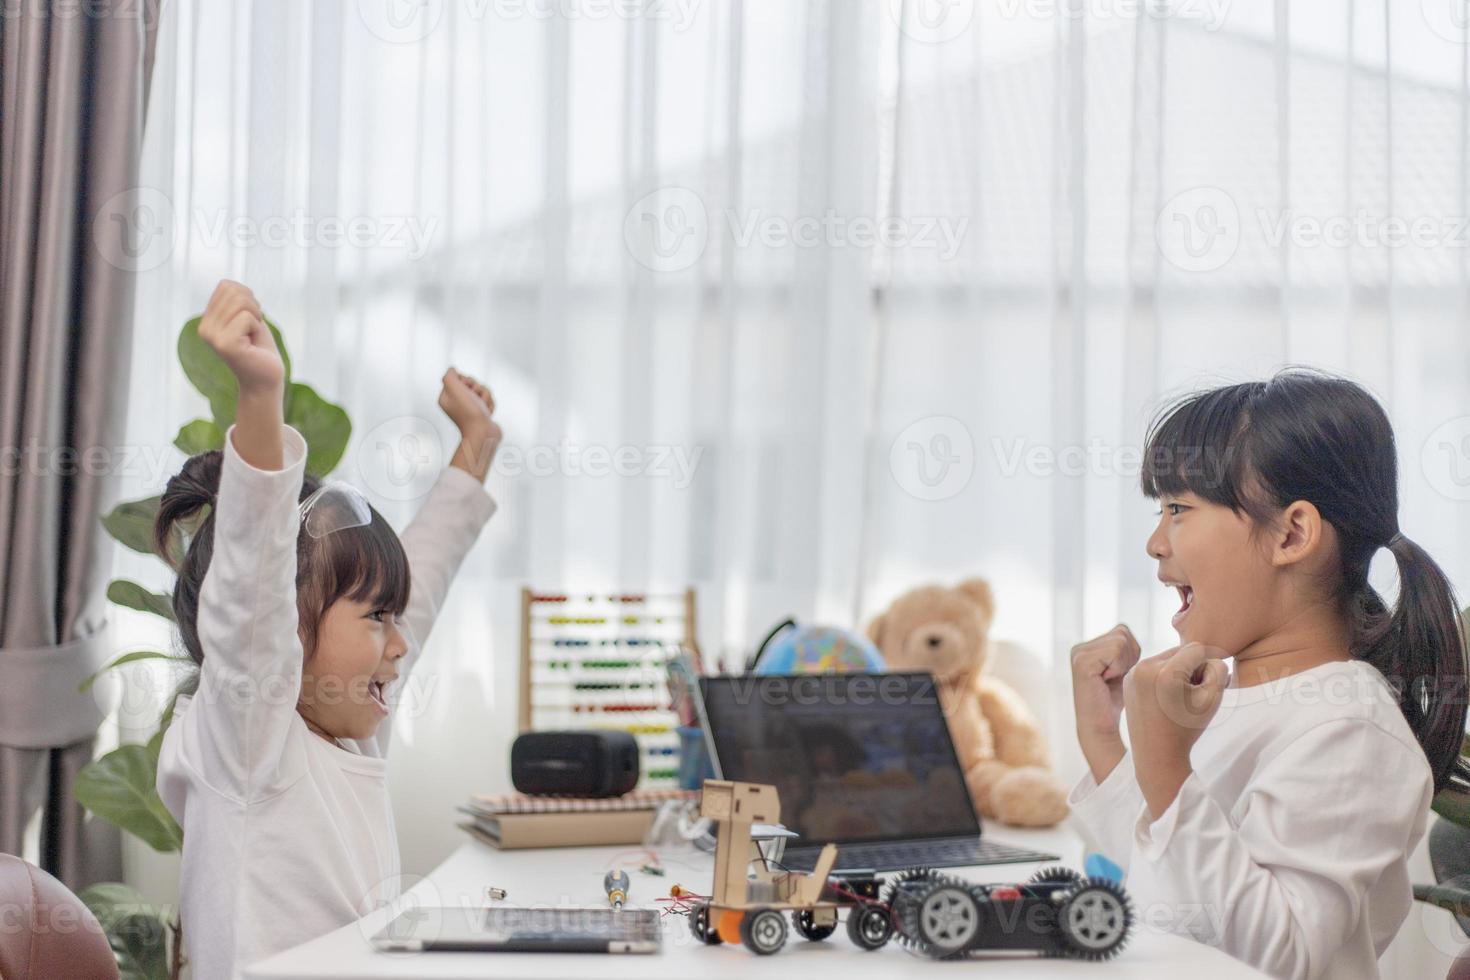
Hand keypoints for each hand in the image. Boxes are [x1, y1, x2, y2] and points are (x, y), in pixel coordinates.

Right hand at [198, 280, 282, 395]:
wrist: (266, 380)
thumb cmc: (260, 348)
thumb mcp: (248, 317)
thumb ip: (236, 299)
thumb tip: (228, 283)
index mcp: (207, 320)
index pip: (227, 285)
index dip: (248, 298)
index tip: (250, 320)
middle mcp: (204, 328)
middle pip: (234, 291)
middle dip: (253, 307)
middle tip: (254, 330)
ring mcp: (212, 336)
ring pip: (242, 302)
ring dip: (256, 318)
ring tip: (252, 337)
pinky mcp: (224, 344)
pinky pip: (248, 318)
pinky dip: (257, 329)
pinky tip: (252, 346)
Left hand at [440, 368, 501, 480]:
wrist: (483, 433)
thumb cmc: (468, 411)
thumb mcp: (453, 387)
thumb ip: (449, 375)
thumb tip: (452, 370)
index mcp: (446, 397)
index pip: (457, 377)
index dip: (465, 379)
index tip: (466, 388)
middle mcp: (457, 402)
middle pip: (471, 382)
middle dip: (478, 387)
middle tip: (475, 397)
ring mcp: (470, 408)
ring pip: (483, 390)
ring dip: (486, 396)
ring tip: (483, 407)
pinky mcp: (482, 413)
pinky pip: (489, 400)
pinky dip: (490, 405)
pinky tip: (488, 414)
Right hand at [1071, 625, 1140, 782]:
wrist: (1101, 729)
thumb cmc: (1120, 703)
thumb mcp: (1125, 671)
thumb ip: (1129, 652)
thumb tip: (1161, 631)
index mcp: (1087, 647)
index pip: (1123, 631)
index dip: (1132, 654)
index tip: (1123, 676)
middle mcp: (1079, 648)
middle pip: (1122, 633)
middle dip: (1130, 657)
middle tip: (1118, 680)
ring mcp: (1079, 654)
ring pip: (1121, 641)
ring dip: (1125, 663)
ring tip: (1113, 682)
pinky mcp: (1082, 663)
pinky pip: (1116, 651)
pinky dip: (1119, 667)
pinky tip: (1108, 683)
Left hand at [1123, 642, 1229, 818]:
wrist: (1156, 755)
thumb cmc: (1187, 728)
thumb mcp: (1213, 698)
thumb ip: (1218, 668)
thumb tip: (1207, 654)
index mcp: (1165, 672)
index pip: (1197, 649)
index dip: (1207, 667)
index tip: (1204, 688)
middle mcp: (1144, 668)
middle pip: (1180, 651)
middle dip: (1191, 668)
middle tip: (1191, 695)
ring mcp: (1132, 672)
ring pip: (1166, 657)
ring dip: (1178, 670)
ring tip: (1178, 698)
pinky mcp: (1127, 679)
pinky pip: (1152, 667)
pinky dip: (1163, 676)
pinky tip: (1165, 698)